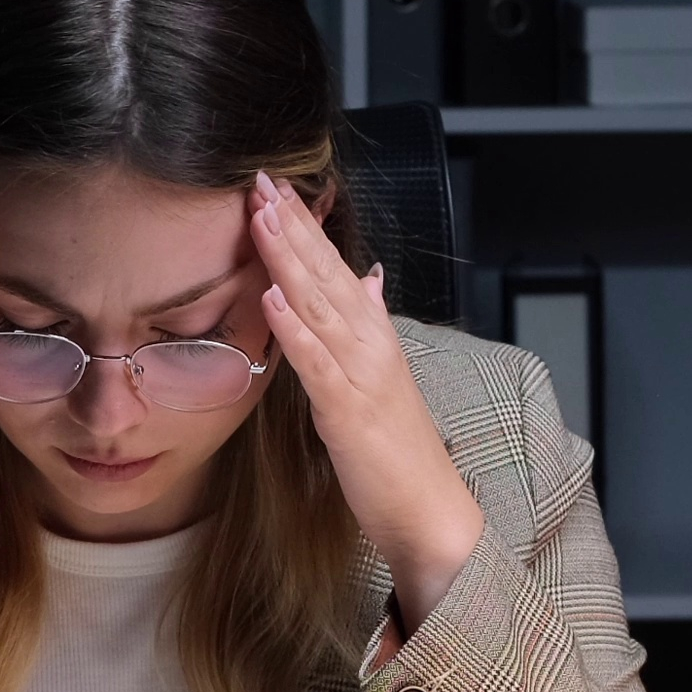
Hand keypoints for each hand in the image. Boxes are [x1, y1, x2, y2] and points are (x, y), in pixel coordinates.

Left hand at [247, 171, 484, 626]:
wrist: (431, 511)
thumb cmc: (399, 451)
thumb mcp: (381, 377)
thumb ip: (370, 323)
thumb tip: (368, 278)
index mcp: (374, 336)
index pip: (334, 268)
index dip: (304, 227)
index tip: (275, 188)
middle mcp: (370, 345)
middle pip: (325, 274)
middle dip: (292, 225)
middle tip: (261, 180)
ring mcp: (361, 375)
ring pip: (320, 305)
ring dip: (290, 258)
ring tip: (263, 216)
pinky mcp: (348, 411)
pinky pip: (317, 364)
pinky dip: (296, 328)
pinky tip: (273, 298)